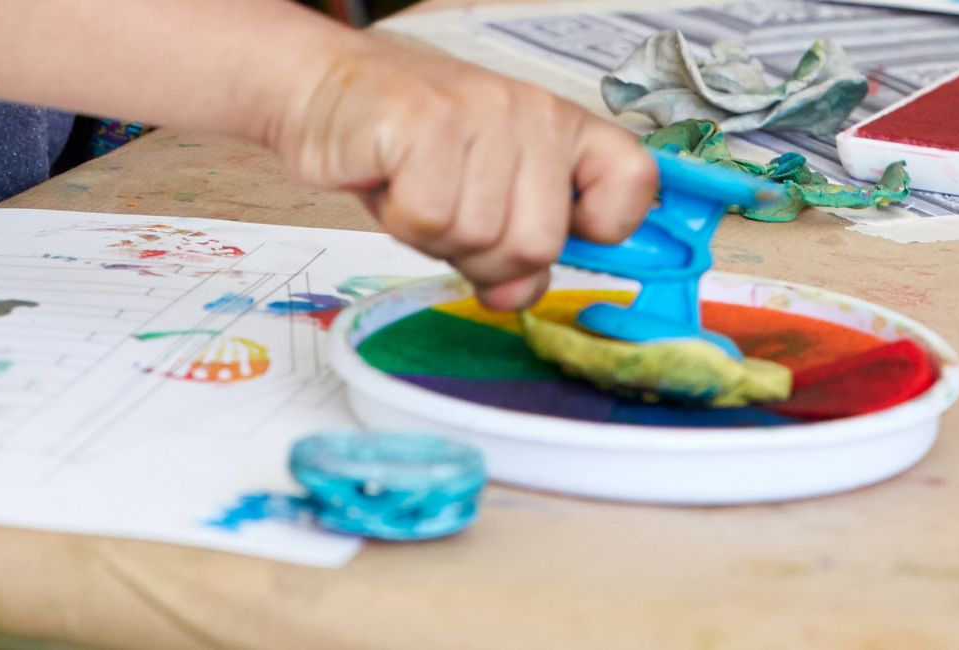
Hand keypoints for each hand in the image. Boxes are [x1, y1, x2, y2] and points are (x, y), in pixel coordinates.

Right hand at [266, 37, 657, 310]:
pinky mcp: (426, 122)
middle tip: (449, 220)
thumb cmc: (404, 145)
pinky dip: (400, 220)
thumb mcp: (477, 195)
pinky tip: (391, 181)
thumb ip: (513, 245)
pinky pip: (429, 219)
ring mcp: (481, 113)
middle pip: (538, 244)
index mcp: (558, 125)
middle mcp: (530, 112)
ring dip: (433, 236)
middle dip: (484, 258)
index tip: (569, 236)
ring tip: (414, 190)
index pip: (633, 181)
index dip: (606, 230)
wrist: (324, 90)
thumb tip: (517, 296)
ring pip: (478, 237)